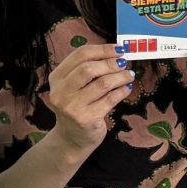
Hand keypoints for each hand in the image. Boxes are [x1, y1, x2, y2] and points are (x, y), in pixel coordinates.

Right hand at [43, 39, 133, 158]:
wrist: (71, 138)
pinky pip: (110, 99)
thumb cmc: (77, 106)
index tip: (119, 49)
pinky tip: (126, 88)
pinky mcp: (87, 119)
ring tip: (129, 75)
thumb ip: (88, 70)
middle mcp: (61, 92)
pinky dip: (122, 91)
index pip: (80, 55)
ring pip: (103, 83)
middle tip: (124, 63)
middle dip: (111, 63)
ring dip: (121, 76)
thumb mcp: (74, 86)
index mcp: (57, 78)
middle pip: (89, 69)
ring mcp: (73, 107)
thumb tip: (116, 53)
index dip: (102, 49)